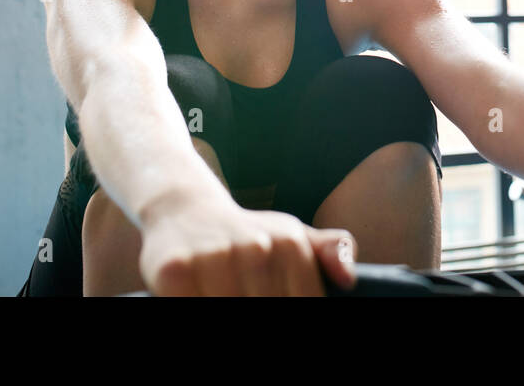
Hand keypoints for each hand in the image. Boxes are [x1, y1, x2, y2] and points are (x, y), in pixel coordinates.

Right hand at [137, 193, 357, 295]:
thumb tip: (348, 280)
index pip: (303, 303)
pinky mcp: (174, 271)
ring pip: (233, 309)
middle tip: (250, 298)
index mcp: (291, 244)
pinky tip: (201, 297)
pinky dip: (195, 308)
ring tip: (229, 296)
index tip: (284, 310)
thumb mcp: (293, 236)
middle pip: (268, 309)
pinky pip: (191, 308)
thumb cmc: (248, 235)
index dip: (296, 312)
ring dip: (230, 310)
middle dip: (261, 314)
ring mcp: (215, 259)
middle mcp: (256, 248)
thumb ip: (330, 252)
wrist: (184, 210)